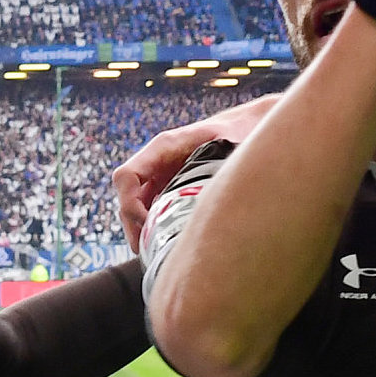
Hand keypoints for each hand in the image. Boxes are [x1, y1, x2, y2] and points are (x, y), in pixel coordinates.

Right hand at [115, 95, 277, 250]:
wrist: (248, 125)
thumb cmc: (239, 133)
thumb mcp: (230, 149)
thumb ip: (219, 170)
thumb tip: (215, 203)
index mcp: (165, 146)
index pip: (127, 176)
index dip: (130, 205)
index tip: (148, 226)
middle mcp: (157, 159)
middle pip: (127, 195)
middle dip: (133, 224)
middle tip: (148, 250)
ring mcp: (162, 172)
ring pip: (136, 203)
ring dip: (140, 227)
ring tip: (154, 252)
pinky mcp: (170, 183)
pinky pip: (151, 205)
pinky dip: (152, 224)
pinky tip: (165, 241)